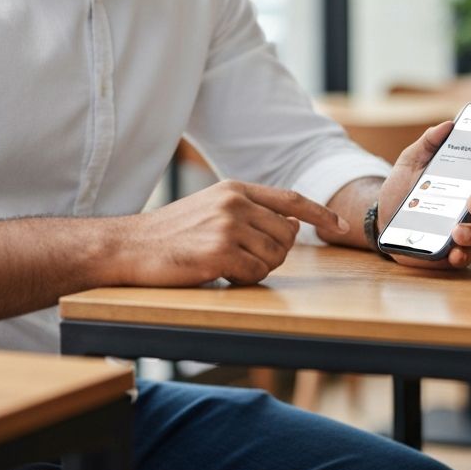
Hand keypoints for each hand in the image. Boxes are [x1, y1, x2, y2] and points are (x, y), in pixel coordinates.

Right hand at [119, 180, 348, 286]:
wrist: (129, 247)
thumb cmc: (170, 234)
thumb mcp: (211, 209)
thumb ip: (250, 212)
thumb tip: (290, 227)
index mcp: (235, 188)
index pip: (290, 199)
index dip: (320, 213)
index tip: (342, 226)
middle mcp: (235, 202)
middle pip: (286, 237)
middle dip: (274, 255)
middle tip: (242, 260)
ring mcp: (227, 225)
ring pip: (273, 259)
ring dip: (255, 270)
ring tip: (225, 265)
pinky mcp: (218, 252)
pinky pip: (255, 275)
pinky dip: (242, 281)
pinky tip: (217, 273)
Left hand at [376, 121, 470, 269]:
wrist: (381, 218)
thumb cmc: (403, 187)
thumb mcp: (410, 161)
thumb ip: (428, 142)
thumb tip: (448, 125)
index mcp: (468, 180)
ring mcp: (465, 229)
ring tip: (458, 230)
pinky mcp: (452, 251)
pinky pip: (465, 256)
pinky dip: (462, 254)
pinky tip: (453, 251)